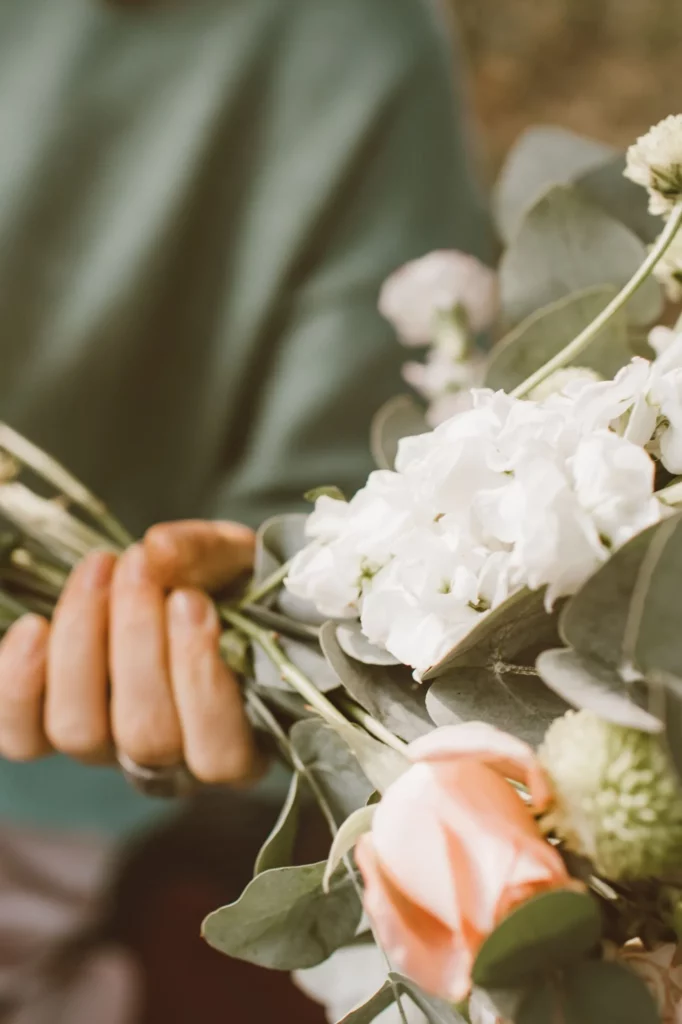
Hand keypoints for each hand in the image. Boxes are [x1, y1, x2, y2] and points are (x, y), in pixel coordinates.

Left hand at [0, 521, 260, 784]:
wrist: (160, 588)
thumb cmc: (219, 584)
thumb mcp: (233, 560)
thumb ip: (208, 554)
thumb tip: (157, 549)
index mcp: (235, 739)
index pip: (220, 756)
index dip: (202, 682)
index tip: (192, 601)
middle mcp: (168, 763)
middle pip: (146, 736)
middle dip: (139, 641)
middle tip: (140, 567)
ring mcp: (103, 750)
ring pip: (79, 731)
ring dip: (83, 643)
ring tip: (99, 569)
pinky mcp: (43, 733)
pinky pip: (19, 735)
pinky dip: (20, 683)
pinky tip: (34, 626)